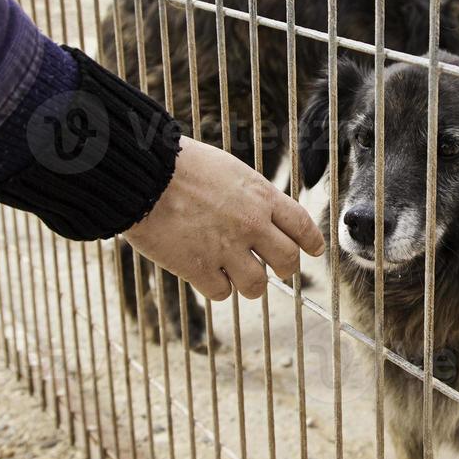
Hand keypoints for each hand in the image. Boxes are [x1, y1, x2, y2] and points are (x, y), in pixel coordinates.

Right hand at [121, 136, 323, 300]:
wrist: (145, 174)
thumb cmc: (181, 166)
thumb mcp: (230, 171)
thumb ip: (251, 197)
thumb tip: (264, 216)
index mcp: (261, 197)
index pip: (301, 226)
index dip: (312, 243)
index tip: (314, 251)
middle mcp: (251, 224)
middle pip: (287, 261)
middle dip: (285, 268)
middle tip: (275, 269)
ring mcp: (226, 248)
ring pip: (256, 285)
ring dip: (248, 282)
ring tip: (235, 275)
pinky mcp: (199, 268)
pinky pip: (221, 292)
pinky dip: (216, 287)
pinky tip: (206, 274)